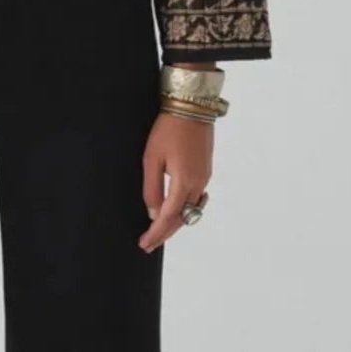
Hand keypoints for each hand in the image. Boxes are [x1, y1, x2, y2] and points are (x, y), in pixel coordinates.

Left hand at [139, 111, 213, 252]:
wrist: (192, 107)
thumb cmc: (169, 129)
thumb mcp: (152, 158)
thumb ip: (152, 188)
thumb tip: (153, 213)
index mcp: (184, 182)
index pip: (169, 218)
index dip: (156, 234)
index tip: (144, 244)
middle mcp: (198, 184)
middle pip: (182, 219)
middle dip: (165, 233)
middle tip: (149, 242)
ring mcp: (204, 178)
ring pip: (190, 210)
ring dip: (175, 222)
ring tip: (159, 229)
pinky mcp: (206, 170)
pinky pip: (195, 198)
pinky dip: (184, 209)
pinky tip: (174, 209)